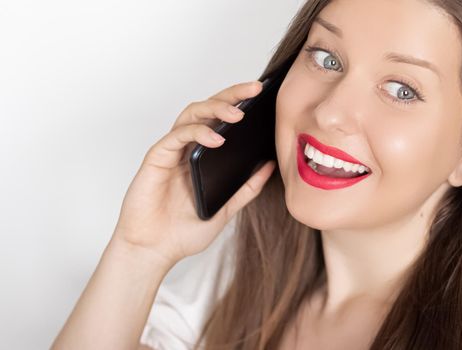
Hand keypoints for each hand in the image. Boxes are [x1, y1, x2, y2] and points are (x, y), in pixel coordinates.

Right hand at [110, 80, 275, 269]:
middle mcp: (187, 148)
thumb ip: (246, 187)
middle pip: (208, 109)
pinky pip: (176, 136)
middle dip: (231, 95)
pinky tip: (216, 139)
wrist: (154, 251)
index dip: (240, 104)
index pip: (222, 121)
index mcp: (203, 156)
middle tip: (254, 89)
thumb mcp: (227, 208)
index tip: (263, 96)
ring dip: (214, 109)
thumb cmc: (183, 232)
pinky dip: (196, 133)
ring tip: (238, 114)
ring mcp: (171, 151)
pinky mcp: (156, 158)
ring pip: (191, 115)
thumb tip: (270, 166)